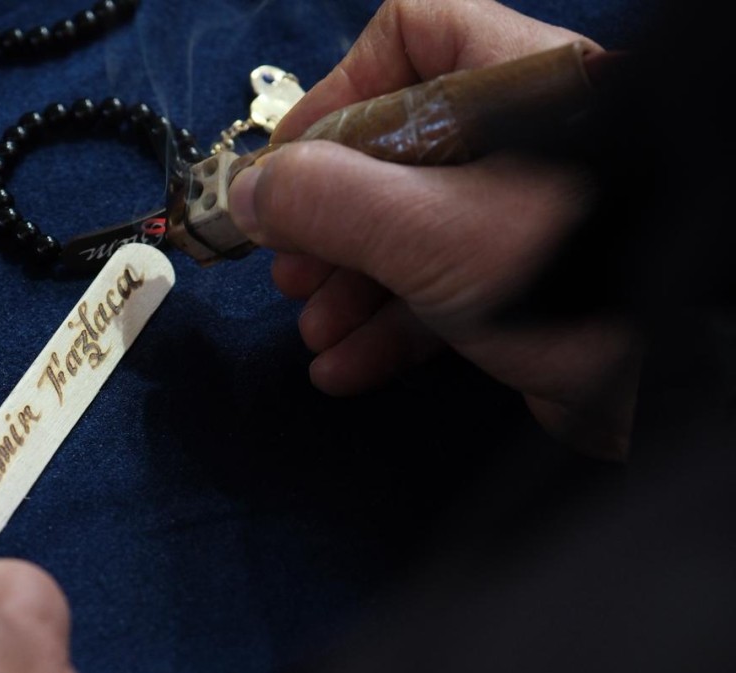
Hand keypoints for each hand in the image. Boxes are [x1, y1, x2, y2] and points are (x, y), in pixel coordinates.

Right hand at [229, 0, 637, 458]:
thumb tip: (248, 192)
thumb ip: (328, 202)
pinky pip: (437, 290)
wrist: (670, 390)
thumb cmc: (575, 282)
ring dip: (348, 283)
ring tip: (315, 325)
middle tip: (290, 261)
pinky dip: (386, 327)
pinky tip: (348, 366)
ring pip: (409, 228)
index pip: (411, 36)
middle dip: (329, 215)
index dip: (338, 90)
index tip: (289, 157)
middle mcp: (520, 142)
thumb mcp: (431, 231)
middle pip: (393, 146)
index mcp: (516, 87)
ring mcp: (520, 217)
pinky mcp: (523, 287)